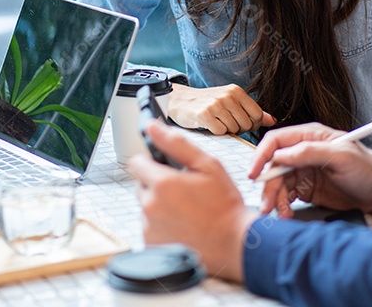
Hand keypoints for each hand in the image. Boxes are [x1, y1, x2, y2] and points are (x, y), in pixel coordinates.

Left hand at [130, 120, 256, 282]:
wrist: (235, 244)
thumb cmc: (224, 205)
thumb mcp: (207, 165)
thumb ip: (176, 143)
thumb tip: (152, 127)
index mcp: (162, 183)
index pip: (137, 163)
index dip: (151, 162)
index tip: (165, 167)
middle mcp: (151, 206)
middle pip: (142, 186)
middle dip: (158, 185)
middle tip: (183, 191)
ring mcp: (150, 228)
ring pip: (146, 207)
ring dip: (160, 206)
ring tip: (186, 211)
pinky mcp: (152, 244)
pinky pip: (150, 227)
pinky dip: (162, 225)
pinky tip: (183, 226)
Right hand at [167, 83, 275, 134]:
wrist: (181, 101)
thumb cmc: (208, 104)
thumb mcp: (232, 102)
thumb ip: (253, 112)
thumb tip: (272, 120)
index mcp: (237, 91)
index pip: (257, 115)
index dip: (252, 125)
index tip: (241, 124)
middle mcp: (227, 95)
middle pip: (246, 125)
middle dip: (238, 129)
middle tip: (225, 123)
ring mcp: (215, 104)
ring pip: (233, 130)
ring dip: (226, 130)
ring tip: (216, 122)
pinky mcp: (204, 114)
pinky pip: (220, 132)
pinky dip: (215, 132)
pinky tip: (208, 125)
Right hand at [248, 122, 371, 217]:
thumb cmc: (366, 167)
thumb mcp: (342, 156)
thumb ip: (311, 152)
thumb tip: (282, 154)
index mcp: (309, 136)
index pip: (276, 141)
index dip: (261, 156)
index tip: (255, 174)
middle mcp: (302, 152)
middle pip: (274, 166)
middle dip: (268, 185)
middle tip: (267, 205)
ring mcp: (303, 171)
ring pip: (278, 183)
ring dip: (274, 198)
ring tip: (279, 214)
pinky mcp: (306, 189)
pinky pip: (287, 196)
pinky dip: (283, 206)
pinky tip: (287, 214)